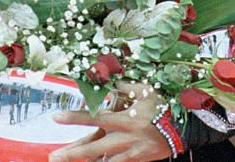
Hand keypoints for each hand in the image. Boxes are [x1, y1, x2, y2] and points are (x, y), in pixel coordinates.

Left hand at [47, 85, 169, 161]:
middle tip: (53, 156)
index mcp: (124, 119)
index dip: (74, 118)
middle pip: (92, 148)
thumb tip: (107, 80)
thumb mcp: (144, 92)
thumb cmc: (162, 107)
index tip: (56, 117)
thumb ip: (124, 86)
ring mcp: (129, 153)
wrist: (182, 130)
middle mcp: (123, 138)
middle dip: (71, 153)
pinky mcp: (135, 161)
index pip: (94, 118)